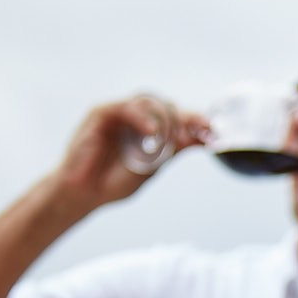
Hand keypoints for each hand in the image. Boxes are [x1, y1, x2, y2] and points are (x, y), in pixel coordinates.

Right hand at [47, 96, 209, 212]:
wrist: (84, 194)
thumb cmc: (113, 182)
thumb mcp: (150, 167)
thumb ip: (171, 152)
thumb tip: (202, 141)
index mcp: (146, 130)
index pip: (174, 118)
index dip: (194, 120)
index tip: (213, 130)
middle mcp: (133, 119)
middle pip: (164, 106)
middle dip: (186, 117)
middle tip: (203, 128)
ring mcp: (117, 115)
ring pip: (147, 103)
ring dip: (167, 116)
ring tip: (178, 136)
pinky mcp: (100, 114)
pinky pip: (124, 108)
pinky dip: (141, 118)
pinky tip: (153, 133)